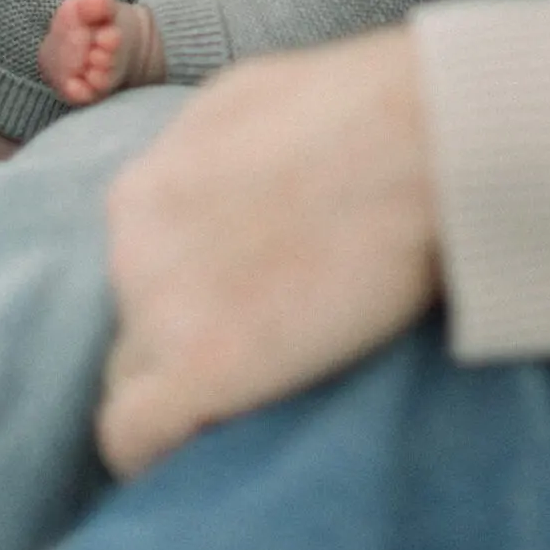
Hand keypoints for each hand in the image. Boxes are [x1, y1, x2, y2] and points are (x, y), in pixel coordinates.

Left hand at [98, 27, 440, 478]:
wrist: (418, 136)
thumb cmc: (359, 104)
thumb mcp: (250, 99)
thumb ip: (207, 158)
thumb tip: (212, 190)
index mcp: (142, 189)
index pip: (135, 267)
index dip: (186, 286)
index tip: (236, 294)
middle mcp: (130, 249)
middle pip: (134, 321)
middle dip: (185, 331)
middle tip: (261, 331)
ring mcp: (162, 309)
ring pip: (135, 379)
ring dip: (183, 385)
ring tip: (258, 379)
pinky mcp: (200, 368)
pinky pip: (136, 438)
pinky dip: (162, 449)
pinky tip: (210, 436)